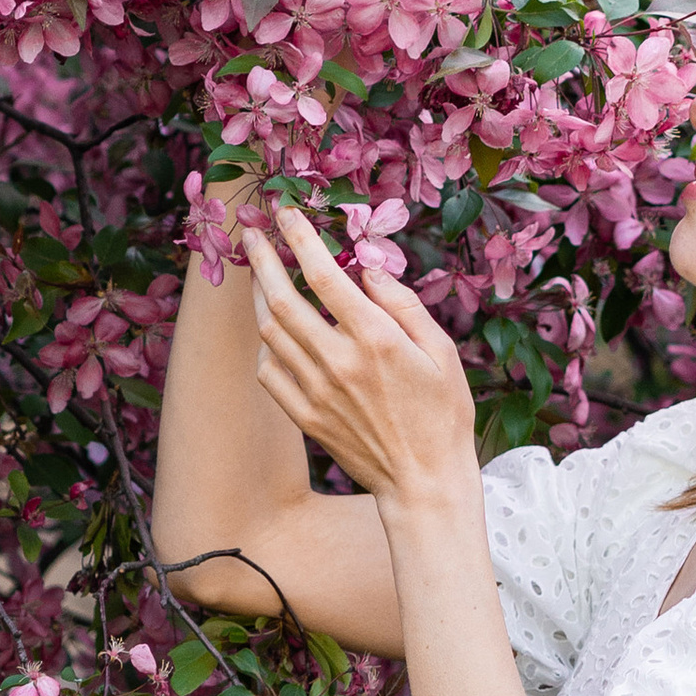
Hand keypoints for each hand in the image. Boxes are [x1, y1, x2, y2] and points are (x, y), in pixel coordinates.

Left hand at [241, 206, 477, 515]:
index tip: (288, 215)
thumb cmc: (442, 413)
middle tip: (252, 233)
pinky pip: (270, 371)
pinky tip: (272, 330)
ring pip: (269, 332)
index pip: (326, 276)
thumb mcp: (441, 351)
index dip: (301, 239)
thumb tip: (368, 268)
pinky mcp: (305, 415)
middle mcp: (339, 362)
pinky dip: (266, 344)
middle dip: (263, 259)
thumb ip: (403, 305)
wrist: (424, 480)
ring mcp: (316, 391)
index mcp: (376, 340)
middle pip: (283, 299)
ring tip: (257, 273)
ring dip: (257, 296)